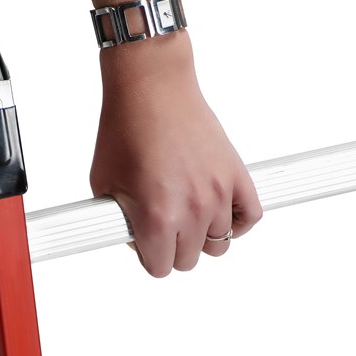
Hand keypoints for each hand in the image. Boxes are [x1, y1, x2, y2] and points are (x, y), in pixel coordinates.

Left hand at [91, 32, 261, 276]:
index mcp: (156, 218)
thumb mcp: (105, 185)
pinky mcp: (236, 175)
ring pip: (219, 244)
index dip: (149, 256)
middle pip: (189, 261)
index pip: (160, 268)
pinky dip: (238, 222)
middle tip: (163, 223)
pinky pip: (250, 217)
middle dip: (173, 247)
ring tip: (187, 212)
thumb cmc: (125, 130)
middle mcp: (191, 210)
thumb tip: (139, 244)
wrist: (152, 87)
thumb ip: (122, 224)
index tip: (146, 242)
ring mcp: (218, 193)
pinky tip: (219, 212)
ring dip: (202, 235)